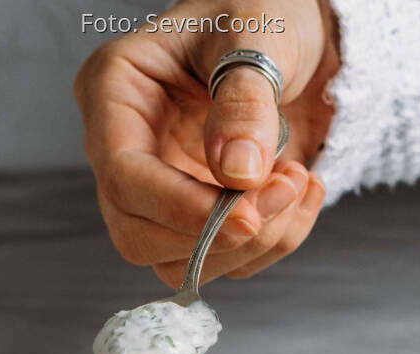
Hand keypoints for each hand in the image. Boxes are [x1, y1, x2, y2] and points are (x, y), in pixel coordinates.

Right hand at [74, 0, 338, 286]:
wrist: (303, 32)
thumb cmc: (265, 11)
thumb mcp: (258, 35)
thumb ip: (246, 103)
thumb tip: (236, 175)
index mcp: (115, 91)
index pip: (123, 176)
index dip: (179, 208)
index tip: (246, 212)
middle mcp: (126, 148)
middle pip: (137, 236)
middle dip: (217, 233)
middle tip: (285, 187)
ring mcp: (160, 188)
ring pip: (180, 262)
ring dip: (252, 242)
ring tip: (298, 179)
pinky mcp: (200, 215)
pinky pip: (228, 259)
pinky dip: (276, 238)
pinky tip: (302, 188)